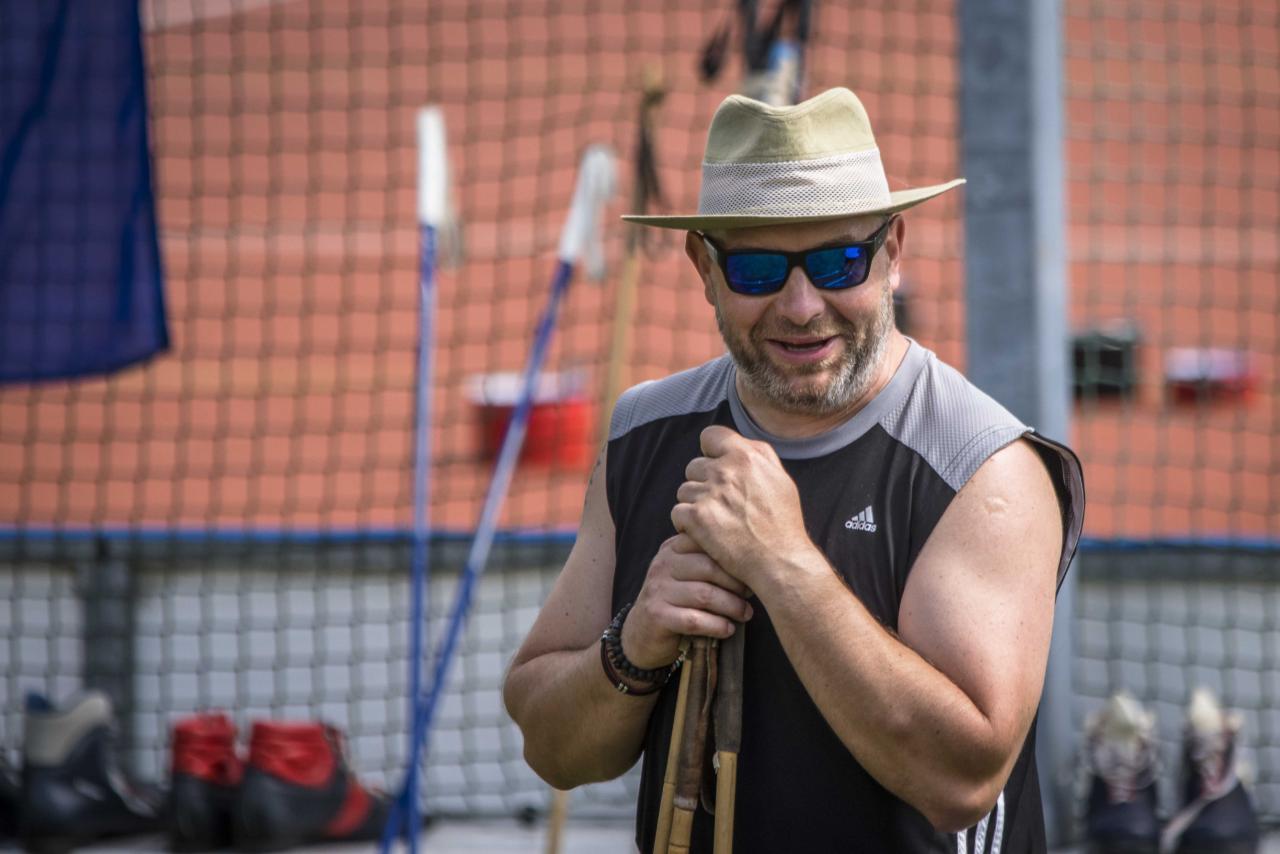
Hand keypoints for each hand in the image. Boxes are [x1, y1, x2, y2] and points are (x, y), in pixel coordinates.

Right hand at [621, 533, 753, 669]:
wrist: (641, 634)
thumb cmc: (676, 602)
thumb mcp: (687, 574)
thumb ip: (708, 561)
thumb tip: (753, 559)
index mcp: (673, 549)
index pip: (707, 543)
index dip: (734, 557)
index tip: (753, 571)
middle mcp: (663, 564)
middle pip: (709, 567)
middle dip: (736, 583)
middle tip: (752, 595)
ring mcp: (657, 589)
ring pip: (704, 594)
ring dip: (731, 606)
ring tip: (745, 614)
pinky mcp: (656, 615)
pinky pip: (694, 619)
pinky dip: (716, 625)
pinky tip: (728, 629)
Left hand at [670, 425, 815, 590]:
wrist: (780, 562)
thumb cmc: (783, 524)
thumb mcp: (780, 480)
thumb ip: (758, 457)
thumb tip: (738, 446)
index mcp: (747, 456)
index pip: (710, 436)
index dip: (710, 452)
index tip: (716, 469)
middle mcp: (727, 470)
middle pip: (694, 466)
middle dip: (702, 484)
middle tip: (720, 506)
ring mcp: (710, 493)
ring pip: (684, 491)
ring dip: (695, 505)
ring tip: (716, 523)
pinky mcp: (697, 518)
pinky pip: (678, 513)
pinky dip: (686, 526)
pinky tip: (704, 535)